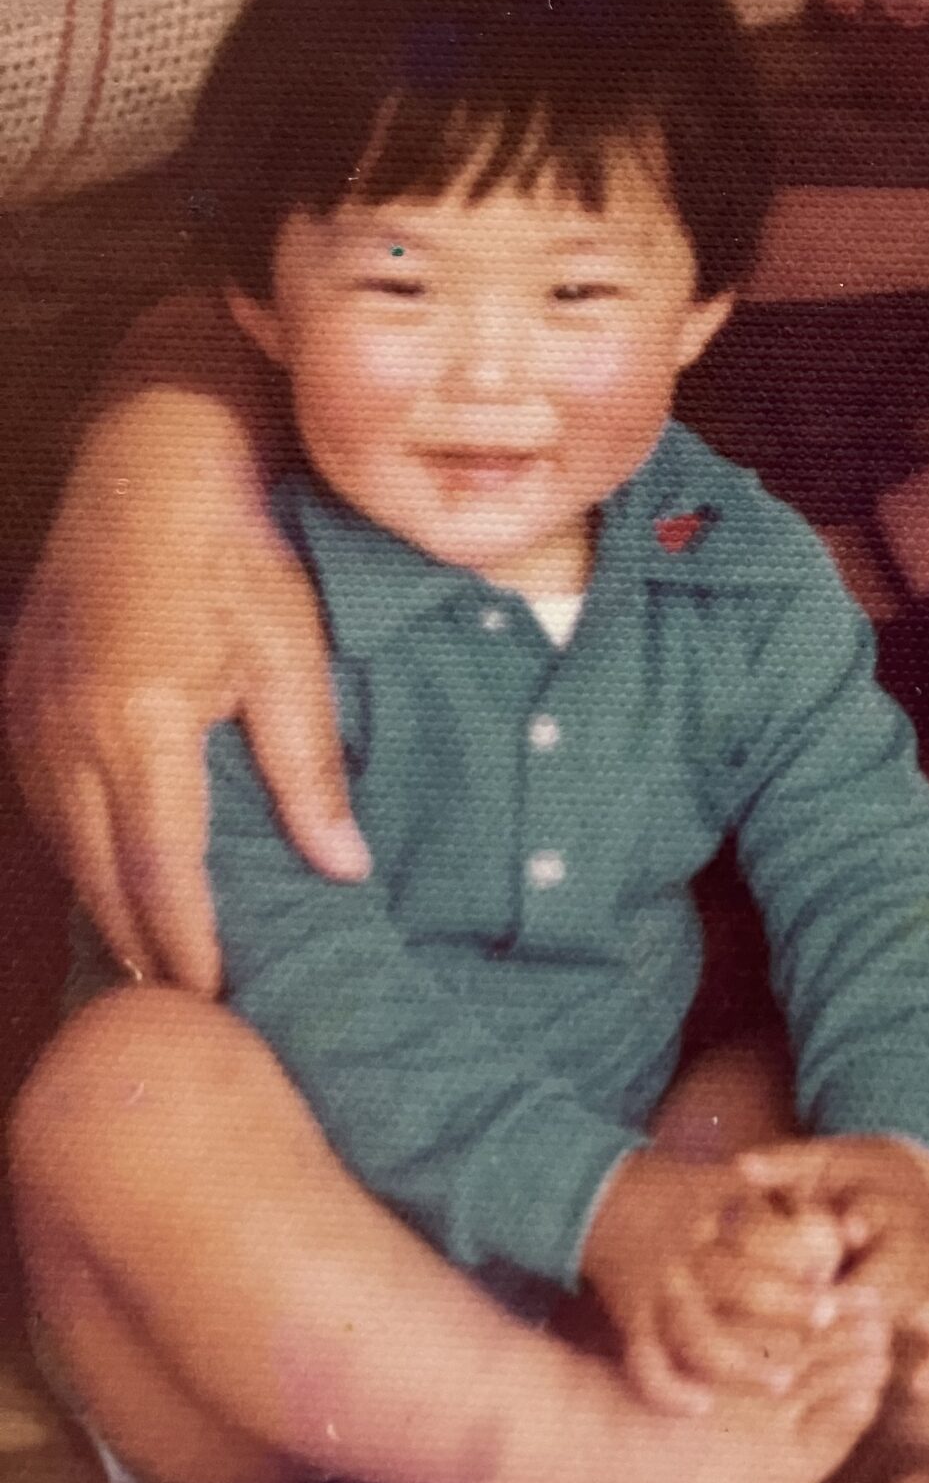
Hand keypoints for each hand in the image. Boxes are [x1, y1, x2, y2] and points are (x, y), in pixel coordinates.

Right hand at [6, 367, 367, 994]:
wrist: (149, 465)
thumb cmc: (239, 552)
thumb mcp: (293, 656)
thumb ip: (310, 770)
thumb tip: (342, 869)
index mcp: (137, 727)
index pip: (160, 875)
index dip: (188, 948)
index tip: (221, 1005)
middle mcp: (63, 733)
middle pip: (100, 877)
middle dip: (145, 948)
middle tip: (194, 1016)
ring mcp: (28, 717)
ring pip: (65, 848)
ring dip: (109, 908)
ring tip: (162, 967)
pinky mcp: (18, 699)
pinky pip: (45, 804)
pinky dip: (82, 853)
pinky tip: (118, 882)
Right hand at [580, 1148, 862, 1414]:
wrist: (604, 1198)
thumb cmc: (690, 1194)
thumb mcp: (733, 1181)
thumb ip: (787, 1200)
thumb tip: (851, 1230)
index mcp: (718, 1213)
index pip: (766, 1232)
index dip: (803, 1254)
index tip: (838, 1272)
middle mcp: (690, 1253)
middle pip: (742, 1284)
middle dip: (787, 1305)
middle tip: (827, 1320)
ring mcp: (660, 1289)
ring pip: (697, 1335)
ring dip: (739, 1362)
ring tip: (782, 1383)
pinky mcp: (633, 1318)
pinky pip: (645, 1361)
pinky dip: (667, 1388)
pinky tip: (701, 1407)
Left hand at [738, 1136, 928, 1400]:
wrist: (907, 1182)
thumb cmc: (848, 1177)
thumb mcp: (821, 1161)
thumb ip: (783, 1165)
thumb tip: (740, 1165)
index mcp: (883, 1200)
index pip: (875, 1215)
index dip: (861, 1226)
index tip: (837, 1243)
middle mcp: (911, 1239)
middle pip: (898, 1269)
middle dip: (865, 1293)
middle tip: (824, 1318)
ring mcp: (927, 1274)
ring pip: (920, 1304)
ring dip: (888, 1331)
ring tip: (844, 1361)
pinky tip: (916, 1389)